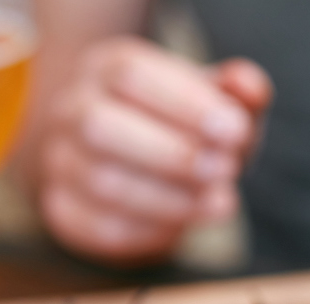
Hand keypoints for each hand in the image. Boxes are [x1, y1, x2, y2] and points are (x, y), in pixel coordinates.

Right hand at [37, 37, 271, 264]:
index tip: (236, 129)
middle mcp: (72, 109)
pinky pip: (101, 226)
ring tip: (220, 202)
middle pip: (101, 125)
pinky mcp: (65, 210)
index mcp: (107, 68)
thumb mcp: (215, 101)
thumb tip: (247, 87)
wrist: (135, 164)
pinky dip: (152, 229)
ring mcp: (61, 161)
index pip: (131, 74)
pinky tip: (186, 223)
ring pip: (102, 182)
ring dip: (170, 197)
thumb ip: (236, 92)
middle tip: (226, 169)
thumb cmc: (182, 125)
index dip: (185, 103)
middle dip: (171, 152)